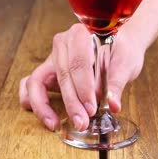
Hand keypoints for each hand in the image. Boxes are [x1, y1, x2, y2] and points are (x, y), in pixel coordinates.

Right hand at [19, 23, 144, 130]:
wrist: (119, 43)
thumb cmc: (122, 49)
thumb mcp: (126, 63)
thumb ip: (117, 83)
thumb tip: (112, 104)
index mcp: (82, 34)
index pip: (79, 63)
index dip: (83, 88)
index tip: (91, 108)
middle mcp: (63, 42)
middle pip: (62, 74)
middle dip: (71, 102)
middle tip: (82, 122)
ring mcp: (53, 56)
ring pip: (40, 81)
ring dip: (45, 105)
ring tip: (55, 124)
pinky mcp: (49, 70)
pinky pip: (31, 83)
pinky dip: (33, 99)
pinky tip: (42, 115)